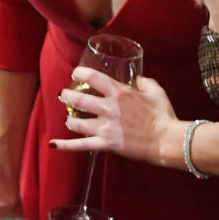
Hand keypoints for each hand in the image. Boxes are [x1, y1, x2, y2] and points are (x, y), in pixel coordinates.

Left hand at [51, 68, 177, 164]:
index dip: (81, 73)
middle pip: (79, 100)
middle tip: (63, 94)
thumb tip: (138, 79)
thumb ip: (145, 82)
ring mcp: (105, 127)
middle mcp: (109, 108)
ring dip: (69, 119)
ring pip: (77, 123)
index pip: (94, 78)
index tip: (76, 73)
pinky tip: (53, 144)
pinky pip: (81, 145)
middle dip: (67, 96)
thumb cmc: (163, 115)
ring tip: (67, 117)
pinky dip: (65, 145)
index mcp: (120, 93)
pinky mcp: (106, 144)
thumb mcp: (156, 91)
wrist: (166, 140)